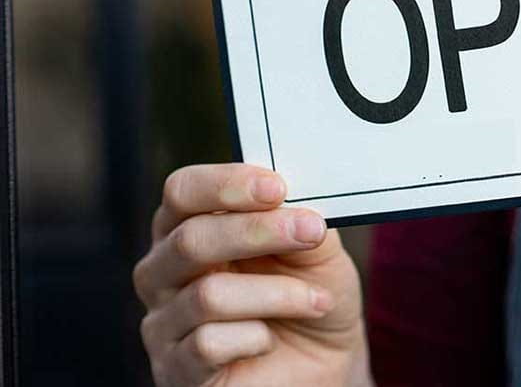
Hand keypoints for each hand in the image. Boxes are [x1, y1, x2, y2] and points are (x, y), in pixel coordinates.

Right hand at [134, 164, 371, 386]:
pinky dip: (257, 337)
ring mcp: (163, 324)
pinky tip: (271, 340)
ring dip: (277, 293)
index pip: (182, 191)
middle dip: (258, 231)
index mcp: (189, 227)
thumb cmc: (310, 293)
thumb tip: (290, 197)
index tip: (277, 187)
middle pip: (190, 240)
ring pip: (208, 295)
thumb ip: (298, 217)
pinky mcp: (175, 370)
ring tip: (316, 300)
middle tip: (311, 232)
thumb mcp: (315, 249)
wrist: (323, 363)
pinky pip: (208, 344)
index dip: (226, 185)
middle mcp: (163, 272)